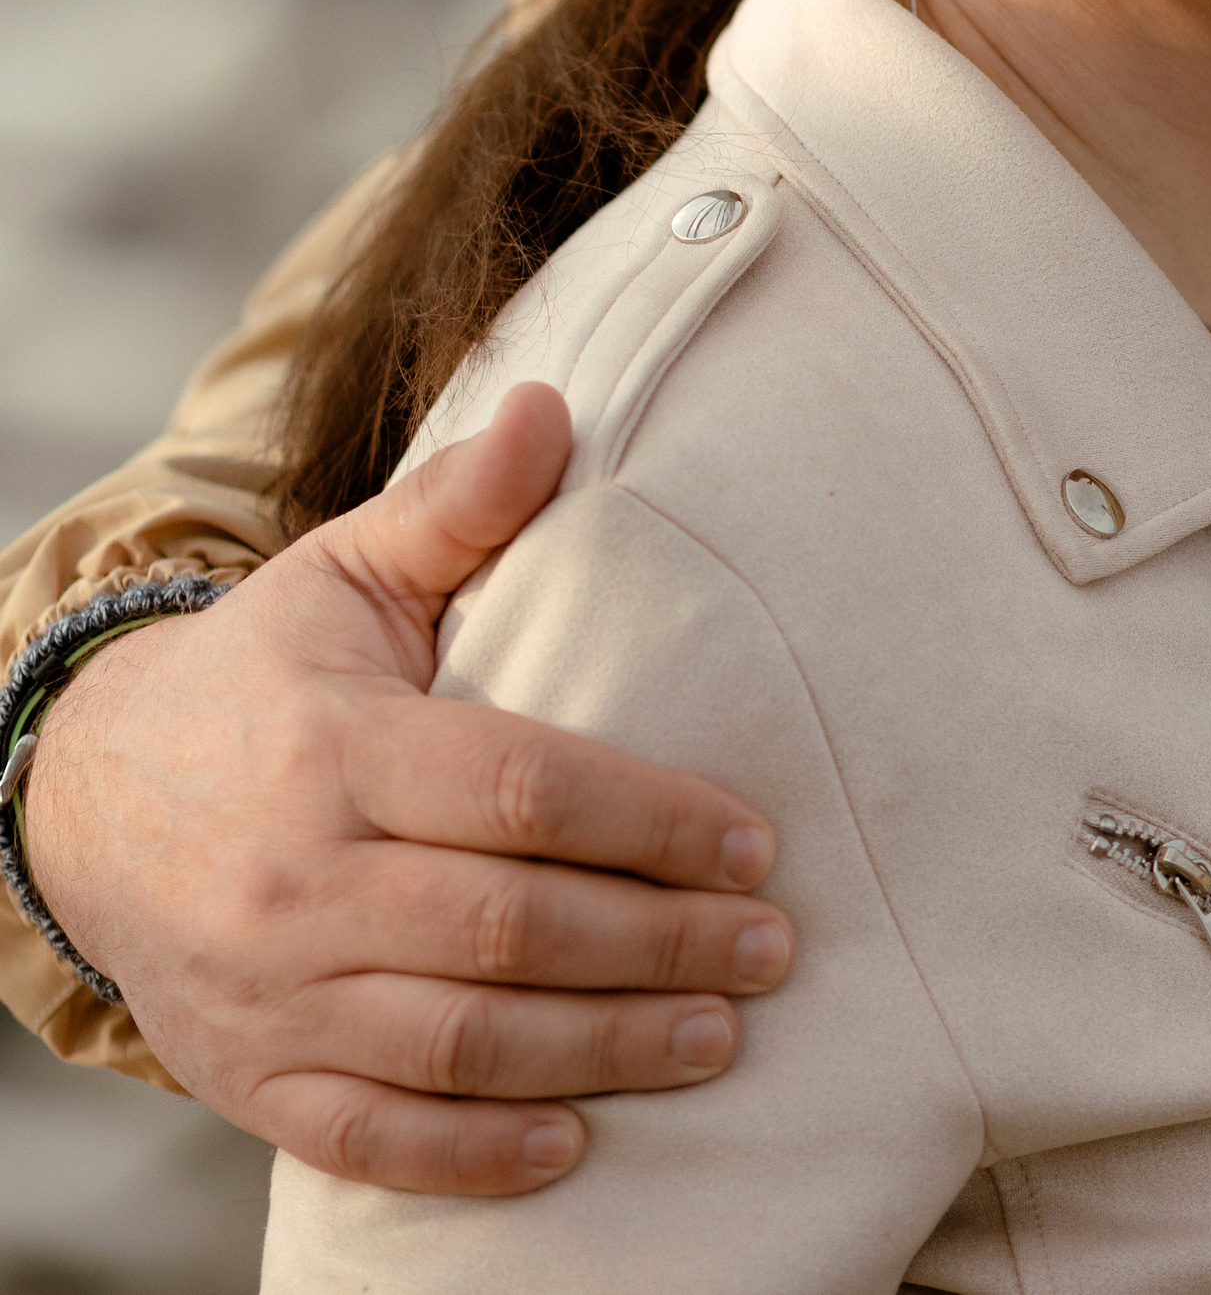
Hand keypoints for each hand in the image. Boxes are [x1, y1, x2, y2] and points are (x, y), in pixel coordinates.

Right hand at [24, 383, 793, 1194]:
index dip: (649, 819)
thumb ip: (459, 503)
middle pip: (509, 928)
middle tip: (771, 948)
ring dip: (601, 1052)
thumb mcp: (346, 572)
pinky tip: (572, 1143)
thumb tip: (552, 406)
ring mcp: (273, 992)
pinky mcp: (254, 1077)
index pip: (522, 791)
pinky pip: (370, 1138)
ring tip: (716, 1038)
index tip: (753, 838)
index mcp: (340, 748)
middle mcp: (303, 880)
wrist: (88, 793)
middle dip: (658, 944)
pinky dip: (472, 1156)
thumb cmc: (265, 675)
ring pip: (459, 1043)